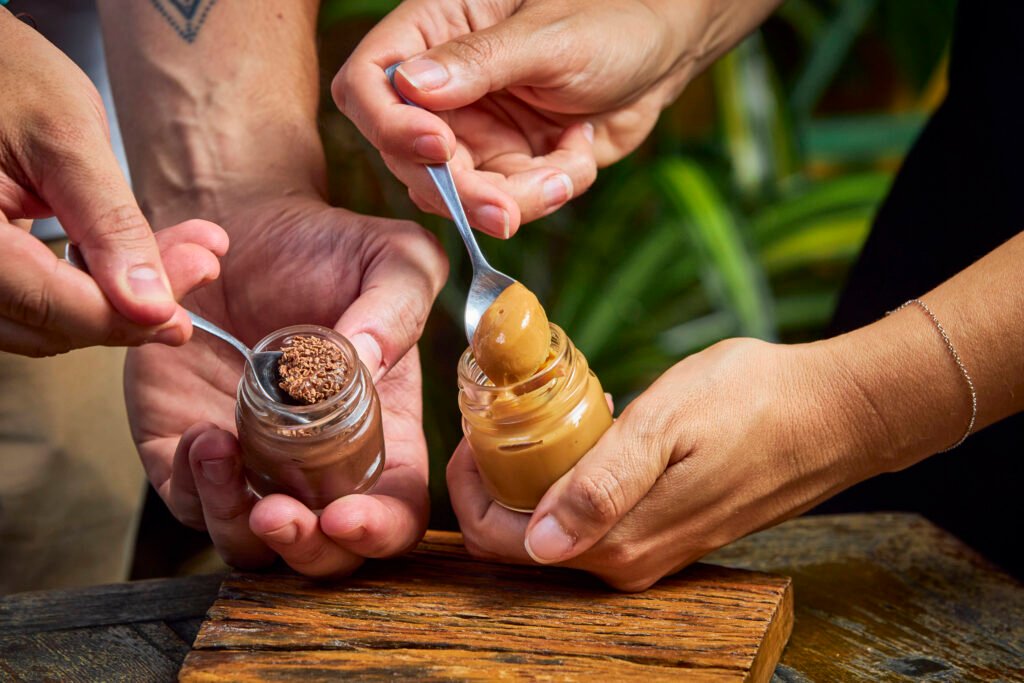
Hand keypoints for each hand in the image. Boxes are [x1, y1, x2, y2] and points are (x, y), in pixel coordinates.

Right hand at [0, 11, 224, 353]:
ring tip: (185, 255)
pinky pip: (36, 302)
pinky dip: (93, 287)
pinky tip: (141, 258)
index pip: (50, 306)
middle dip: (133, 306)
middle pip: (50, 324)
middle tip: (199, 265)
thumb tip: (151, 304)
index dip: (126, 319)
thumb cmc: (6, 76)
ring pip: (46, 322)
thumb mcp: (67, 139)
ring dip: (121, 298)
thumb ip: (109, 224)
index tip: (184, 314)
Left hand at [126, 196, 447, 574]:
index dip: (379, 530)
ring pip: (248, 543)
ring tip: (223, 453)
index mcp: (382, 432)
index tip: (347, 516)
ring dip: (238, 525)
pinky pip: (186, 499)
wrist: (246, 222)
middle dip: (304, 551)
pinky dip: (192, 487)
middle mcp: (319, 462)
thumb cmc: (331, 246)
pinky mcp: (186, 448)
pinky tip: (202, 436)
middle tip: (280, 515)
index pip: (394, 509)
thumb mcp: (394, 260)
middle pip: (323, 552)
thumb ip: (399, 307)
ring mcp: (253, 462)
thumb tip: (366, 364)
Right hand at [334, 0, 700, 236]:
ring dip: (514, 200)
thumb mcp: (550, 35)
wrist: (666, 50)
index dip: (388, 123)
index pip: (369, 82)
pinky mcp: (509, 164)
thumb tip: (410, 86)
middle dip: (462, 191)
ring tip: (566, 173)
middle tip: (508, 209)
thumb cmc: (613, 16)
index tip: (436, 147)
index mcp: (435, 31)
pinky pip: (510, 203)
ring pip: (460, 195)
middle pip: (409, 157)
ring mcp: (475, 131)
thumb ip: (481, 60)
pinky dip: (548, 191)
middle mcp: (444, 88)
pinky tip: (581, 150)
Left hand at [448, 338, 886, 590]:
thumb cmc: (753, 403)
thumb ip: (600, 486)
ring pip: (557, 524)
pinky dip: (577, 477)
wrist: (834, 414)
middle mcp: (630, 562)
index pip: (500, 540)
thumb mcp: (665, 426)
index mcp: (619, 544)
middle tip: (511, 413)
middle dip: (500, 477)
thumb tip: (539, 541)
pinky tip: (599, 431)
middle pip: (522, 535)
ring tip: (555, 414)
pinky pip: (595, 516)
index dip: (472, 487)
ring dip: (539, 473)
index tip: (478, 430)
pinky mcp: (668, 532)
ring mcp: (651, 552)